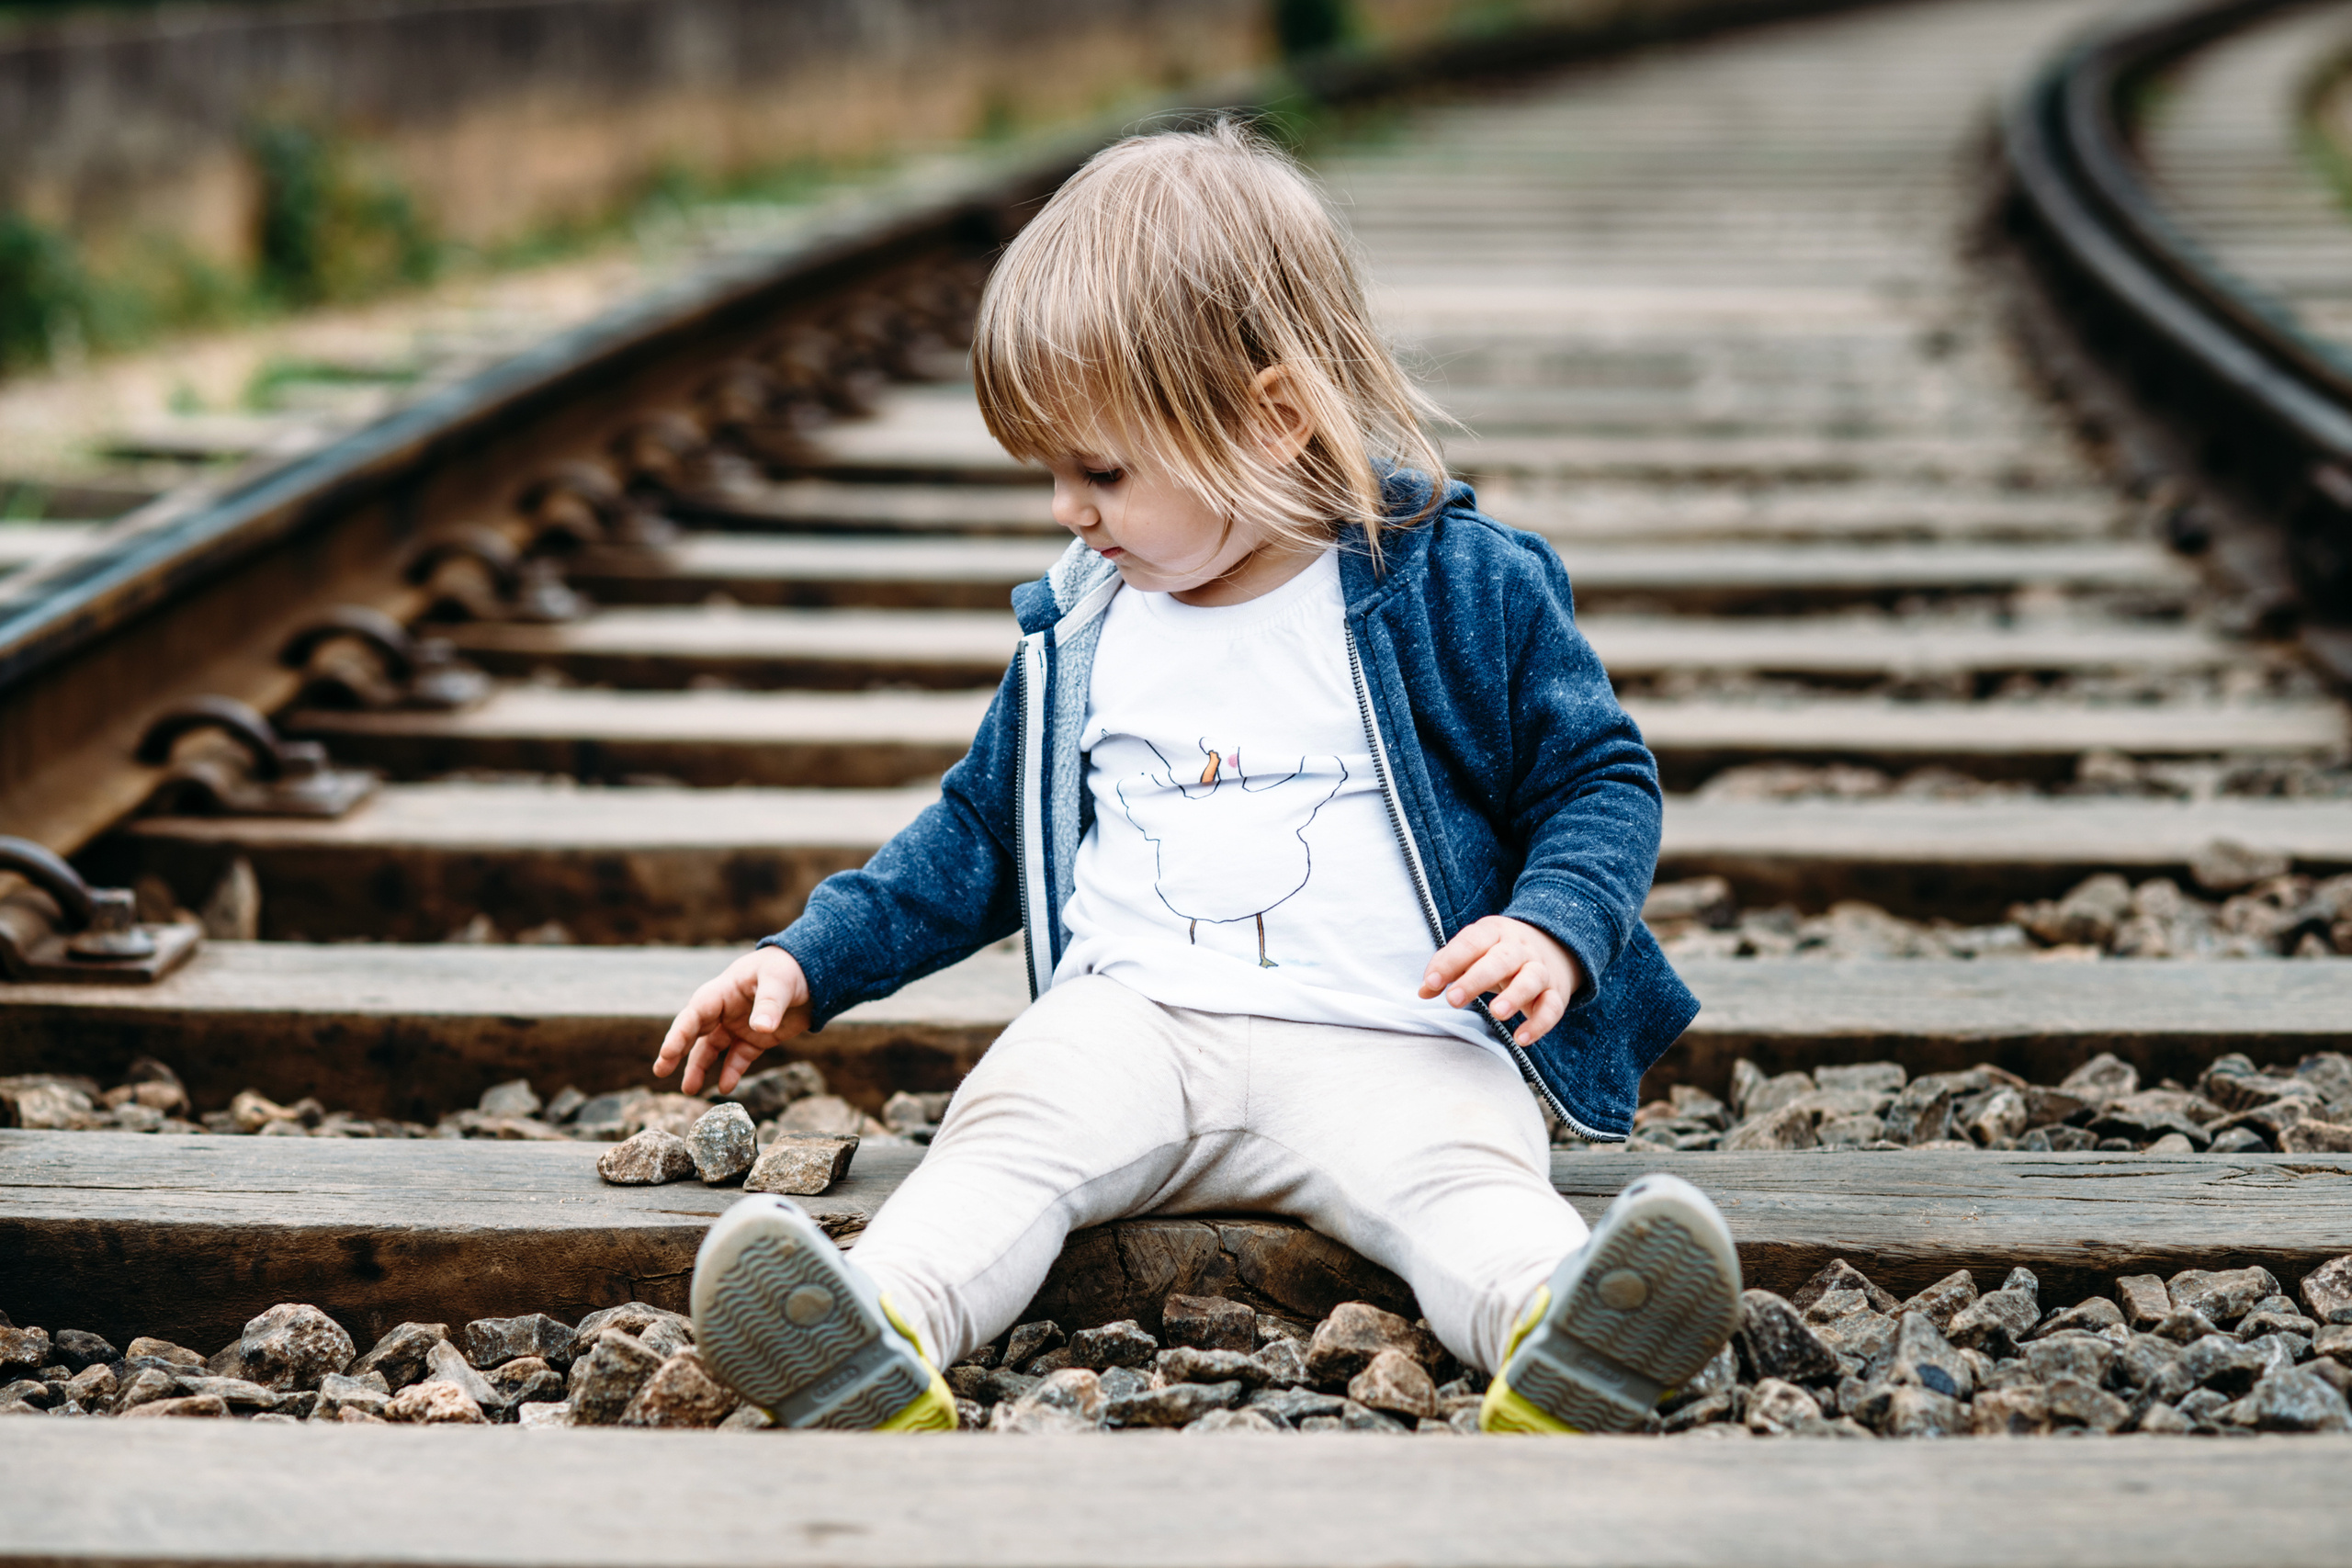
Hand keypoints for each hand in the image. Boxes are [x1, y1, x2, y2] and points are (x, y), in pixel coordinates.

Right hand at [653, 946, 812, 1095]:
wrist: (814, 973)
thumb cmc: (790, 968)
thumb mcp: (780, 982)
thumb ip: (769, 1004)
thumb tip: (761, 1029)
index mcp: (723, 992)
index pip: (695, 1014)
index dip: (679, 1034)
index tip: (667, 1054)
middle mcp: (725, 1010)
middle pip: (695, 1032)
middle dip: (676, 1051)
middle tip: (660, 1071)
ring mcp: (738, 1025)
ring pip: (712, 1049)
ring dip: (699, 1068)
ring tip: (689, 1090)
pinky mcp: (756, 1039)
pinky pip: (738, 1058)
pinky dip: (731, 1072)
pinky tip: (725, 1087)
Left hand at [1419, 916, 1584, 1047]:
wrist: (1553, 946)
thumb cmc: (1498, 953)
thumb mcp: (1473, 951)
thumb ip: (1447, 967)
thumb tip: (1423, 990)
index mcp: (1493, 933)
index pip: (1471, 942)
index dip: (1450, 962)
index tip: (1431, 983)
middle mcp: (1519, 949)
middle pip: (1501, 959)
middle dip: (1476, 979)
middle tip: (1454, 999)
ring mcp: (1540, 969)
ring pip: (1531, 979)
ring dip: (1515, 996)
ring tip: (1496, 1013)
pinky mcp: (1556, 993)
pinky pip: (1552, 1007)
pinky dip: (1540, 1024)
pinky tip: (1521, 1039)